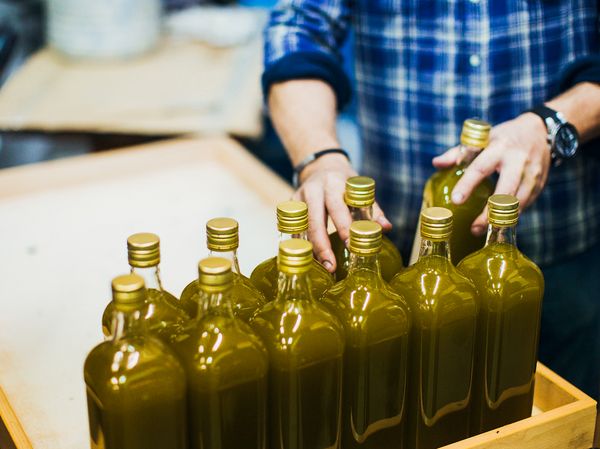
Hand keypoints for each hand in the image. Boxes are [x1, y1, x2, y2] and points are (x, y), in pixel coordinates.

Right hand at [293, 153, 391, 272]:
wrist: (322, 167)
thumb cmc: (345, 183)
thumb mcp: (359, 190)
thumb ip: (372, 210)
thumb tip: (386, 228)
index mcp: (334, 183)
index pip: (337, 207)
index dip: (343, 227)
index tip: (350, 246)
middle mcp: (313, 189)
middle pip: (314, 220)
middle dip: (322, 245)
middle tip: (331, 266)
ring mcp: (298, 197)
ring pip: (302, 227)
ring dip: (311, 249)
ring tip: (321, 267)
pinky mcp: (290, 207)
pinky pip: (294, 229)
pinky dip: (302, 245)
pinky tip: (310, 260)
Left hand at [432, 112, 550, 235]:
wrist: (540, 131)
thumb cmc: (504, 137)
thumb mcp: (482, 138)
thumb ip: (459, 152)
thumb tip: (436, 163)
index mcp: (499, 147)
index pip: (480, 168)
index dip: (467, 185)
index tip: (455, 201)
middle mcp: (518, 161)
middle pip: (504, 192)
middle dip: (489, 213)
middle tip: (474, 228)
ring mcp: (532, 174)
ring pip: (518, 203)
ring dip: (501, 220)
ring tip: (484, 231)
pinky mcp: (540, 184)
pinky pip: (526, 205)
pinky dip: (512, 216)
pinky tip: (499, 223)